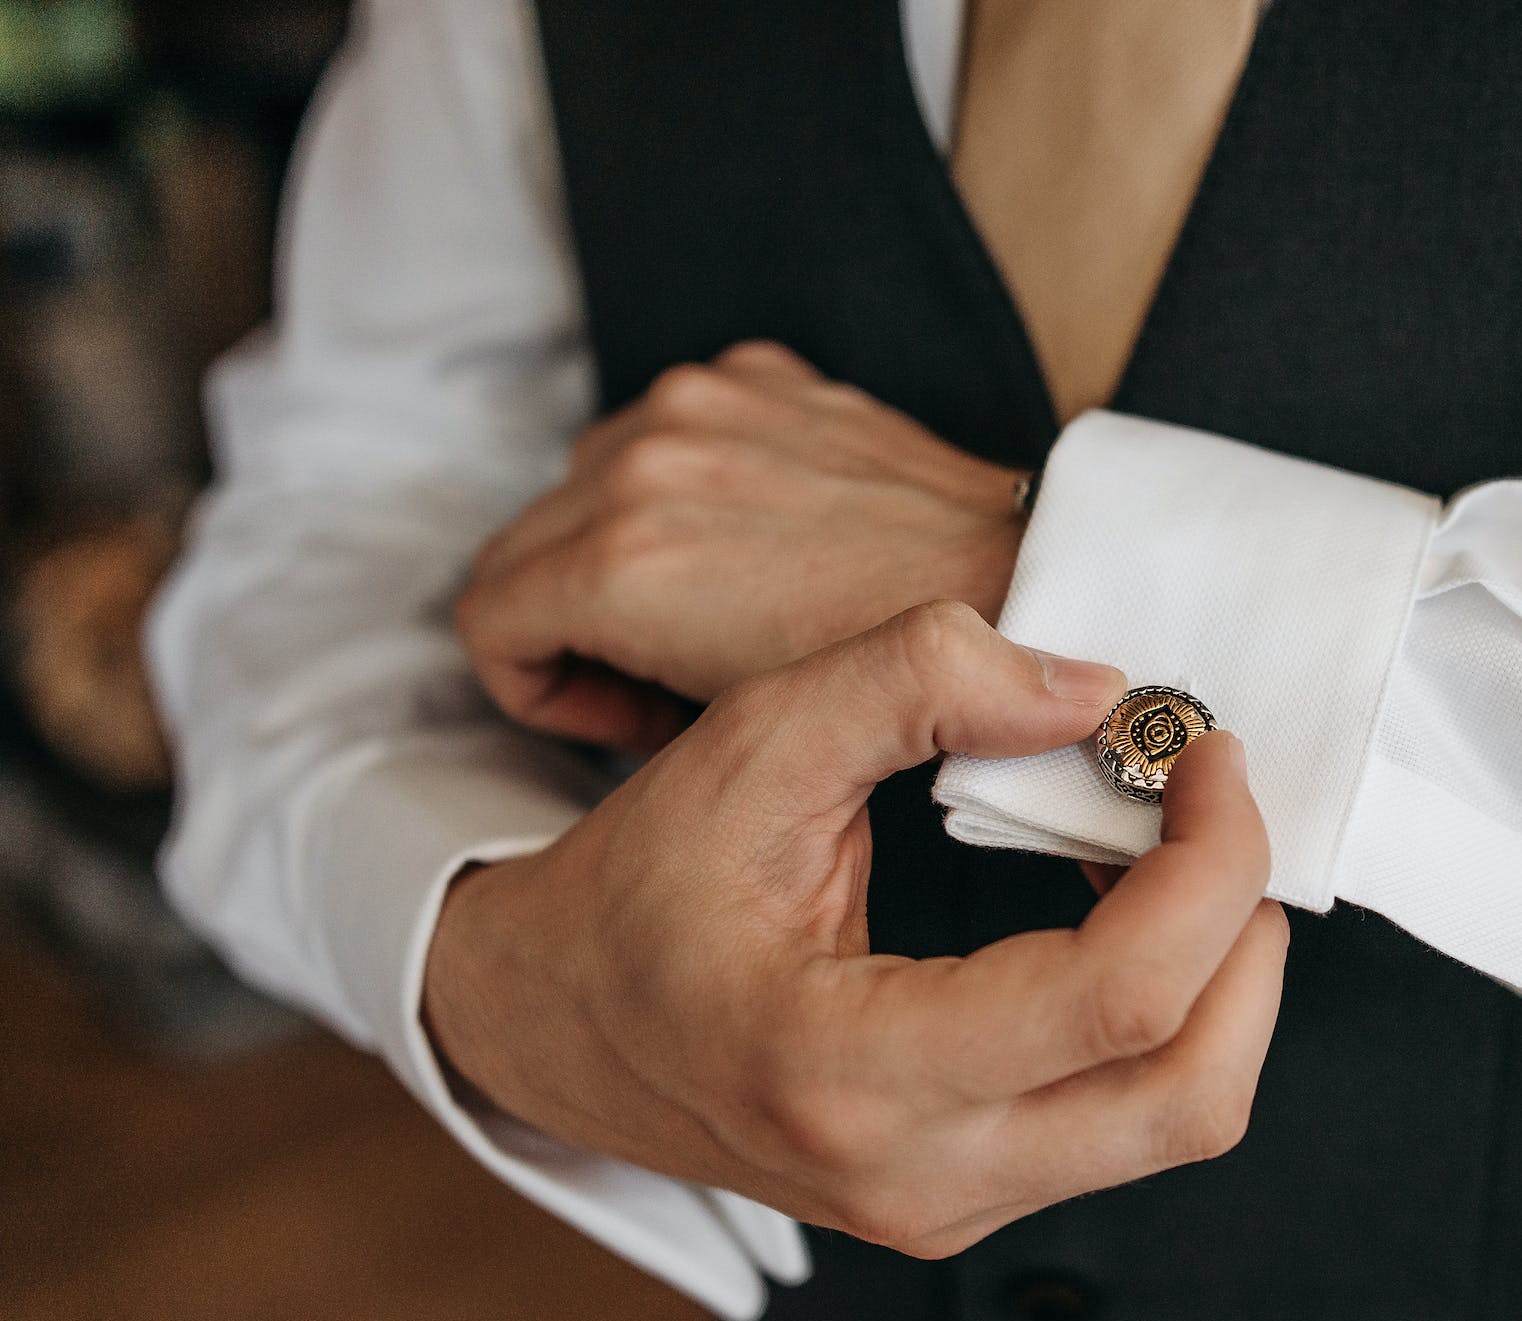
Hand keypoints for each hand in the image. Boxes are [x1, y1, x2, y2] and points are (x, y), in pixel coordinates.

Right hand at [424, 602, 1288, 1257]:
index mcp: (848, 1070)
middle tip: (1214, 805)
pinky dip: (1171, 1012)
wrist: (549, 1024)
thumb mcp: (748, 746)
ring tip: (1173, 850)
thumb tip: (1097, 688)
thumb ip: (913, 681)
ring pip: (1185, 1116)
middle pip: (1194, 1091)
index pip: (1118, 997)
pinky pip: (1132, 1119)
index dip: (1208, 862)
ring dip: (1221, 974)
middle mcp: (916, 1175)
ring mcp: (948, 1208)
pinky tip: (1121, 911)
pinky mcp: (970, 1198)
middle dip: (1245, 930)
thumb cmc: (638, 884)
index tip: (1206, 754)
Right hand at [456, 341, 1028, 750]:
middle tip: (663, 676)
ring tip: (711, 606)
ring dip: (616, 543)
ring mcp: (698, 403)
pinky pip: (666, 426)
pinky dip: (683, 479)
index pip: (485, 617)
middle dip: (569, 621)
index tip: (621, 714)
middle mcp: (639, 462)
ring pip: (584, 480)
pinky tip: (756, 535)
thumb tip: (586, 677)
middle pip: (522, 545)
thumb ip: (614, 685)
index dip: (538, 685)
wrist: (1007, 583)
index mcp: (619, 560)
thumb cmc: (881, 674)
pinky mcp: (753, 372)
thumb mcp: (727, 717)